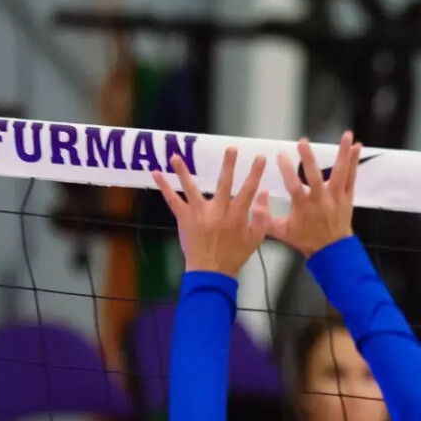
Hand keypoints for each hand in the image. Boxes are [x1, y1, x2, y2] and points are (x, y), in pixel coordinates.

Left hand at [153, 148, 268, 276]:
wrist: (211, 272)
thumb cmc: (234, 256)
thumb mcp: (256, 239)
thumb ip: (261, 216)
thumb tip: (264, 193)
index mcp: (237, 215)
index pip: (248, 189)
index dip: (255, 173)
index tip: (260, 158)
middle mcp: (218, 211)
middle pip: (223, 183)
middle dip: (228, 164)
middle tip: (230, 148)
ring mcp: (199, 214)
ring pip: (190, 188)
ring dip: (183, 171)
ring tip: (176, 155)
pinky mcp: (184, 219)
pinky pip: (172, 200)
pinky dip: (163, 187)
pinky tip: (156, 174)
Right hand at [261, 134, 360, 256]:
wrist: (332, 249)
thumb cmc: (305, 239)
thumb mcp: (281, 232)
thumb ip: (265, 218)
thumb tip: (255, 199)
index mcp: (304, 207)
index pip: (294, 187)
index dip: (287, 170)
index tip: (280, 155)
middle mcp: (321, 200)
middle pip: (315, 177)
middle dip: (309, 159)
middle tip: (302, 141)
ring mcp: (336, 197)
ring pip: (340, 173)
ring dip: (343, 153)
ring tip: (346, 135)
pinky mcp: (347, 196)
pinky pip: (351, 177)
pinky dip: (354, 161)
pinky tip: (357, 147)